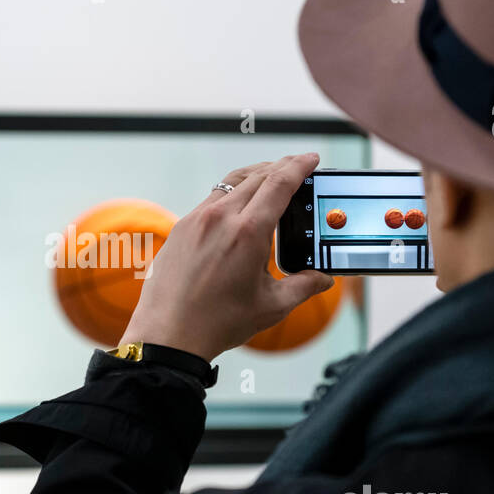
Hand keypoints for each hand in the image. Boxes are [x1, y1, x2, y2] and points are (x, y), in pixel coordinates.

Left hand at [118, 153, 334, 361]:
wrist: (169, 334)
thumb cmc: (218, 322)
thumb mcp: (271, 306)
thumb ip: (304, 287)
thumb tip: (324, 279)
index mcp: (248, 232)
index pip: (279, 183)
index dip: (299, 166)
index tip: (311, 158)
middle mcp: (220, 218)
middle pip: (257, 176)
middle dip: (282, 167)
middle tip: (297, 167)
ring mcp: (196, 220)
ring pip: (231, 183)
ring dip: (255, 176)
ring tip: (271, 179)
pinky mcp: (181, 228)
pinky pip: (211, 199)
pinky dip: (231, 194)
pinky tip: (239, 205)